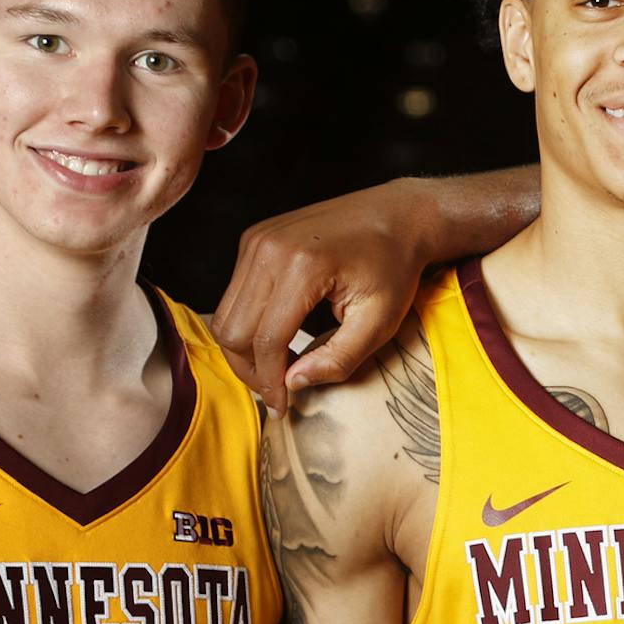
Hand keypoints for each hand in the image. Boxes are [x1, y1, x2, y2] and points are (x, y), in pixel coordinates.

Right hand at [212, 189, 426, 414]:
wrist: (397, 215)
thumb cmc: (394, 267)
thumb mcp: (380, 322)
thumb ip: (338, 359)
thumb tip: (293, 383)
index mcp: (303, 267)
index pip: (266, 340)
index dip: (270, 383)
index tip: (282, 407)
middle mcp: (269, 248)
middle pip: (234, 330)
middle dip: (250, 371)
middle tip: (277, 392)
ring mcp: (257, 240)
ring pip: (226, 314)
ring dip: (245, 350)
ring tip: (278, 368)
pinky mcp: (254, 239)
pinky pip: (234, 295)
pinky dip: (248, 324)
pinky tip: (278, 337)